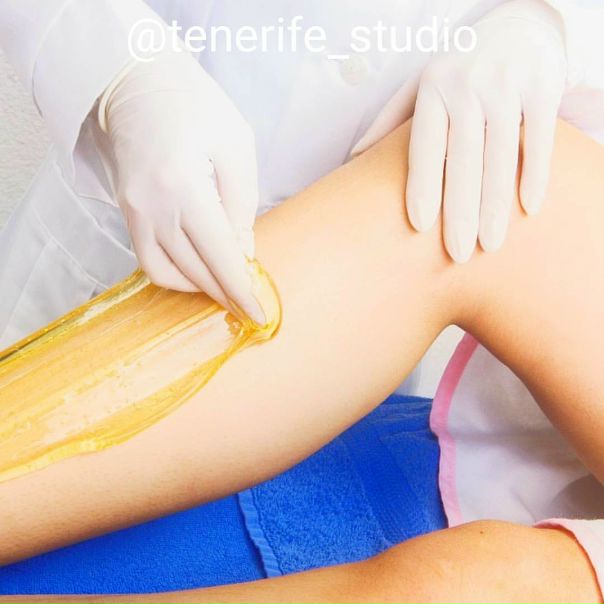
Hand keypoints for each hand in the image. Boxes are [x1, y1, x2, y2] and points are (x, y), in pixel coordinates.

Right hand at [99, 47, 263, 322]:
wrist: (139, 84)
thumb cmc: (197, 106)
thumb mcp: (236, 146)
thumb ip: (241, 204)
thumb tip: (242, 254)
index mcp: (184, 184)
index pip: (218, 254)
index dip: (240, 289)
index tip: (258, 314)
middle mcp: (153, 205)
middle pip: (194, 270)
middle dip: (225, 293)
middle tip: (250, 305)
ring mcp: (134, 212)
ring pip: (167, 273)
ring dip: (200, 288)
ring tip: (227, 289)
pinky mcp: (127, 213)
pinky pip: (148, 260)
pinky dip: (174, 275)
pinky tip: (197, 273)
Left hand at [352, 0, 566, 261]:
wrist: (518, 22)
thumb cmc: (459, 67)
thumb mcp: (420, 85)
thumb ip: (389, 120)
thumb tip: (352, 157)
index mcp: (432, 89)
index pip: (425, 147)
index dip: (423, 186)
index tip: (421, 226)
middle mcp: (468, 85)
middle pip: (463, 159)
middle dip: (461, 210)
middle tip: (458, 253)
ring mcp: (507, 85)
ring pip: (501, 155)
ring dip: (497, 204)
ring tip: (490, 244)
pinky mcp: (543, 86)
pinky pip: (539, 138)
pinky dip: (535, 173)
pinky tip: (529, 209)